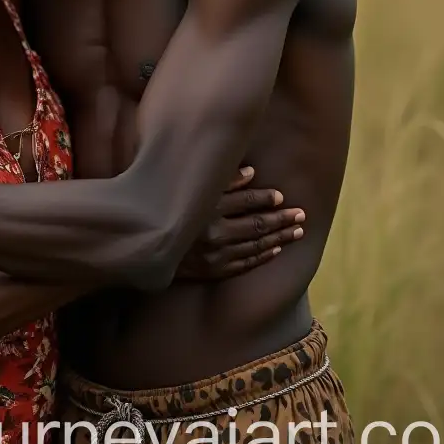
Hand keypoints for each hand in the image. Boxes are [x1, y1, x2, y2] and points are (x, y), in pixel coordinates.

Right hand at [175, 166, 304, 279]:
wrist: (142, 247)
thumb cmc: (164, 211)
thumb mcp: (186, 189)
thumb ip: (219, 181)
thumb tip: (251, 172)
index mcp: (207, 208)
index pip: (245, 201)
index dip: (265, 198)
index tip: (281, 196)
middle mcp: (213, 232)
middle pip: (256, 224)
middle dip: (282, 219)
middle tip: (301, 214)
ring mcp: (214, 255)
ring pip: (255, 245)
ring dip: (279, 238)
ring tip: (297, 231)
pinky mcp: (212, 271)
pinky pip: (244, 264)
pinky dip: (262, 256)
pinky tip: (275, 250)